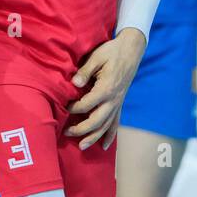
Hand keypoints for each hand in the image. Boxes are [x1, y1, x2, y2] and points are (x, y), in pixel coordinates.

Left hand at [66, 29, 147, 149]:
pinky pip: (116, 122)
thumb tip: (74, 84)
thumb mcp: (97, 57)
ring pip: (106, 126)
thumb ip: (85, 71)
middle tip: (67, 132)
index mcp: (106, 88)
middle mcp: (113, 99)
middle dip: (81, 129)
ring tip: (82, 146)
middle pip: (96, 121)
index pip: (87, 105)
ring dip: (94, 137)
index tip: (64, 106)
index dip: (74, 108)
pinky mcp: (120, 103)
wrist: (132, 49)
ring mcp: (118, 103)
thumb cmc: (112, 51)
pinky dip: (111, 135)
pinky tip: (105, 146)